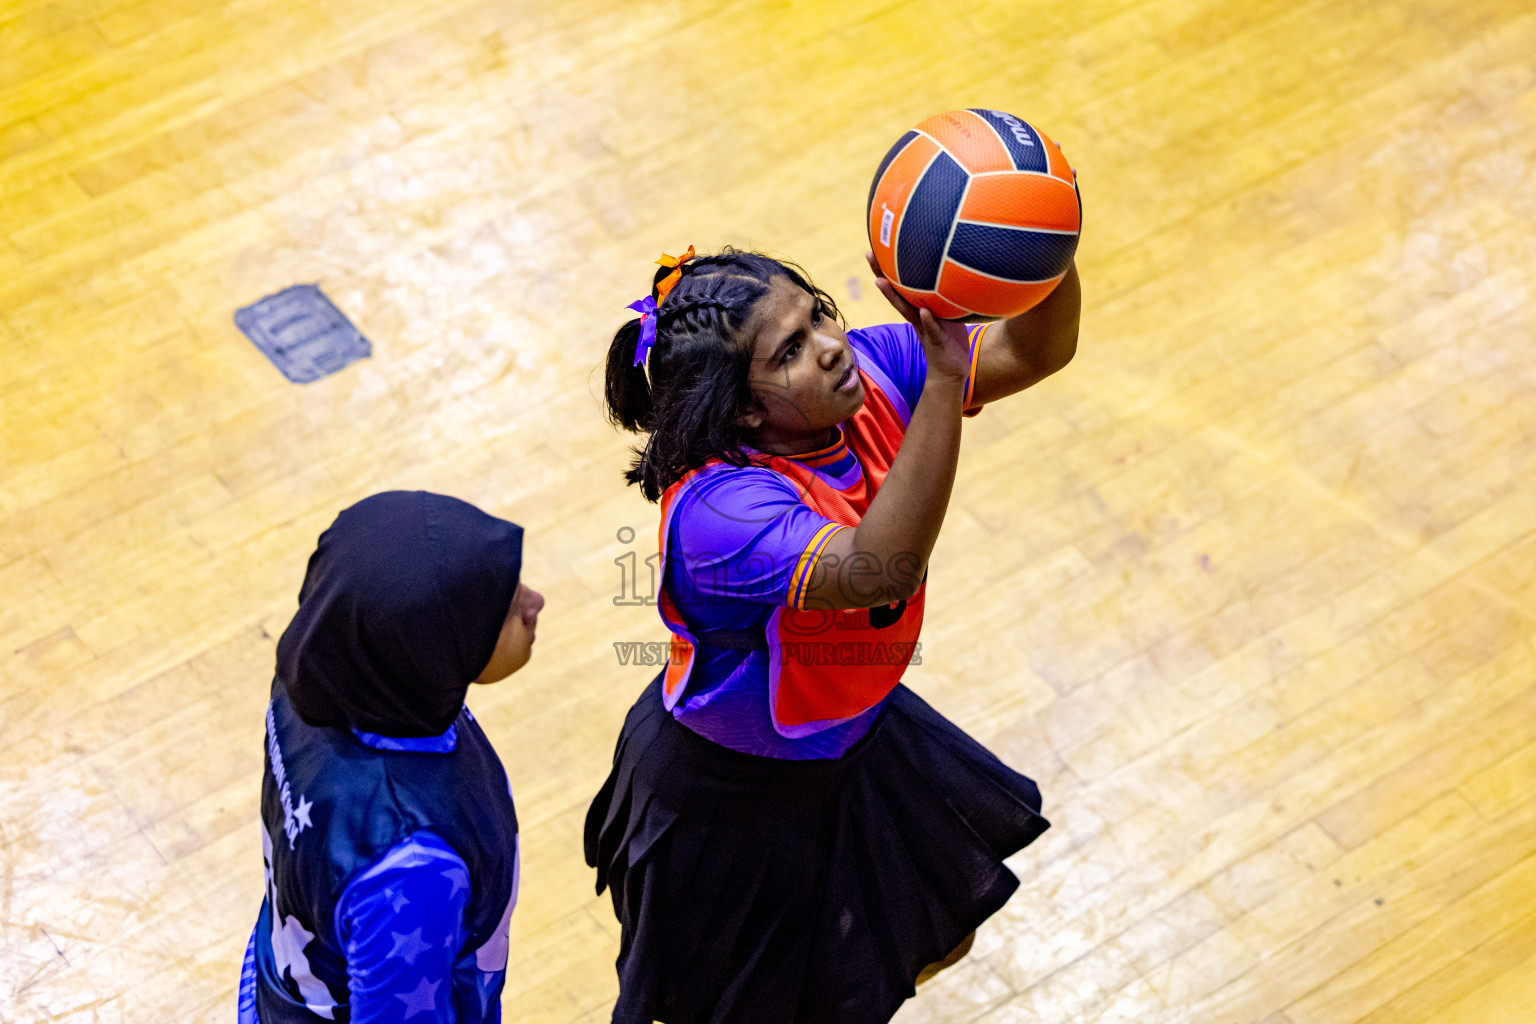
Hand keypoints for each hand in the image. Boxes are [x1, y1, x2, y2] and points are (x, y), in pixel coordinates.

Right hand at [865, 252, 969, 384]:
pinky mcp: (936, 341)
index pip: (901, 286)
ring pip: (907, 311)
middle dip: (881, 275)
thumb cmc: (951, 340)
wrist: (952, 372)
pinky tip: (924, 312)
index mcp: (919, 309)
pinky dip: (928, 321)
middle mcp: (917, 316)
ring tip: (881, 282)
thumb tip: (956, 272)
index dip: (889, 268)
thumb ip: (948, 297)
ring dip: (893, 297)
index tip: (877, 247)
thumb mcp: (950, 314)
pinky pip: (931, 329)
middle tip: (870, 255)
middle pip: (895, 294)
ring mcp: (924, 329)